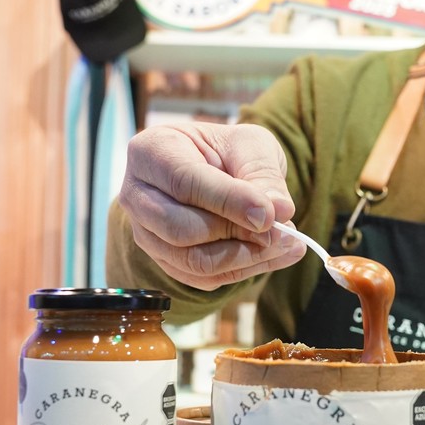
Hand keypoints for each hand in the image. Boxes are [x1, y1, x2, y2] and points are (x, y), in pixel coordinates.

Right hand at [118, 122, 305, 290]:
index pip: (184, 182)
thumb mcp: (250, 145)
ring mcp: (146, 233)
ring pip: (191, 261)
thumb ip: (262, 174)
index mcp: (151, 151)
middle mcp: (137, 195)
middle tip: (282, 231)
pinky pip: (202, 279)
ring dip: (245, 258)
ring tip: (288, 243)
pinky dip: (244, 270)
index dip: (228, 201)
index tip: (269, 214)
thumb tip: (278, 211)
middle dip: (236, 234)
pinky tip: (275, 255)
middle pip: (179, 229)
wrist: (217, 170)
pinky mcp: (165, 261)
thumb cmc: (227, 150)